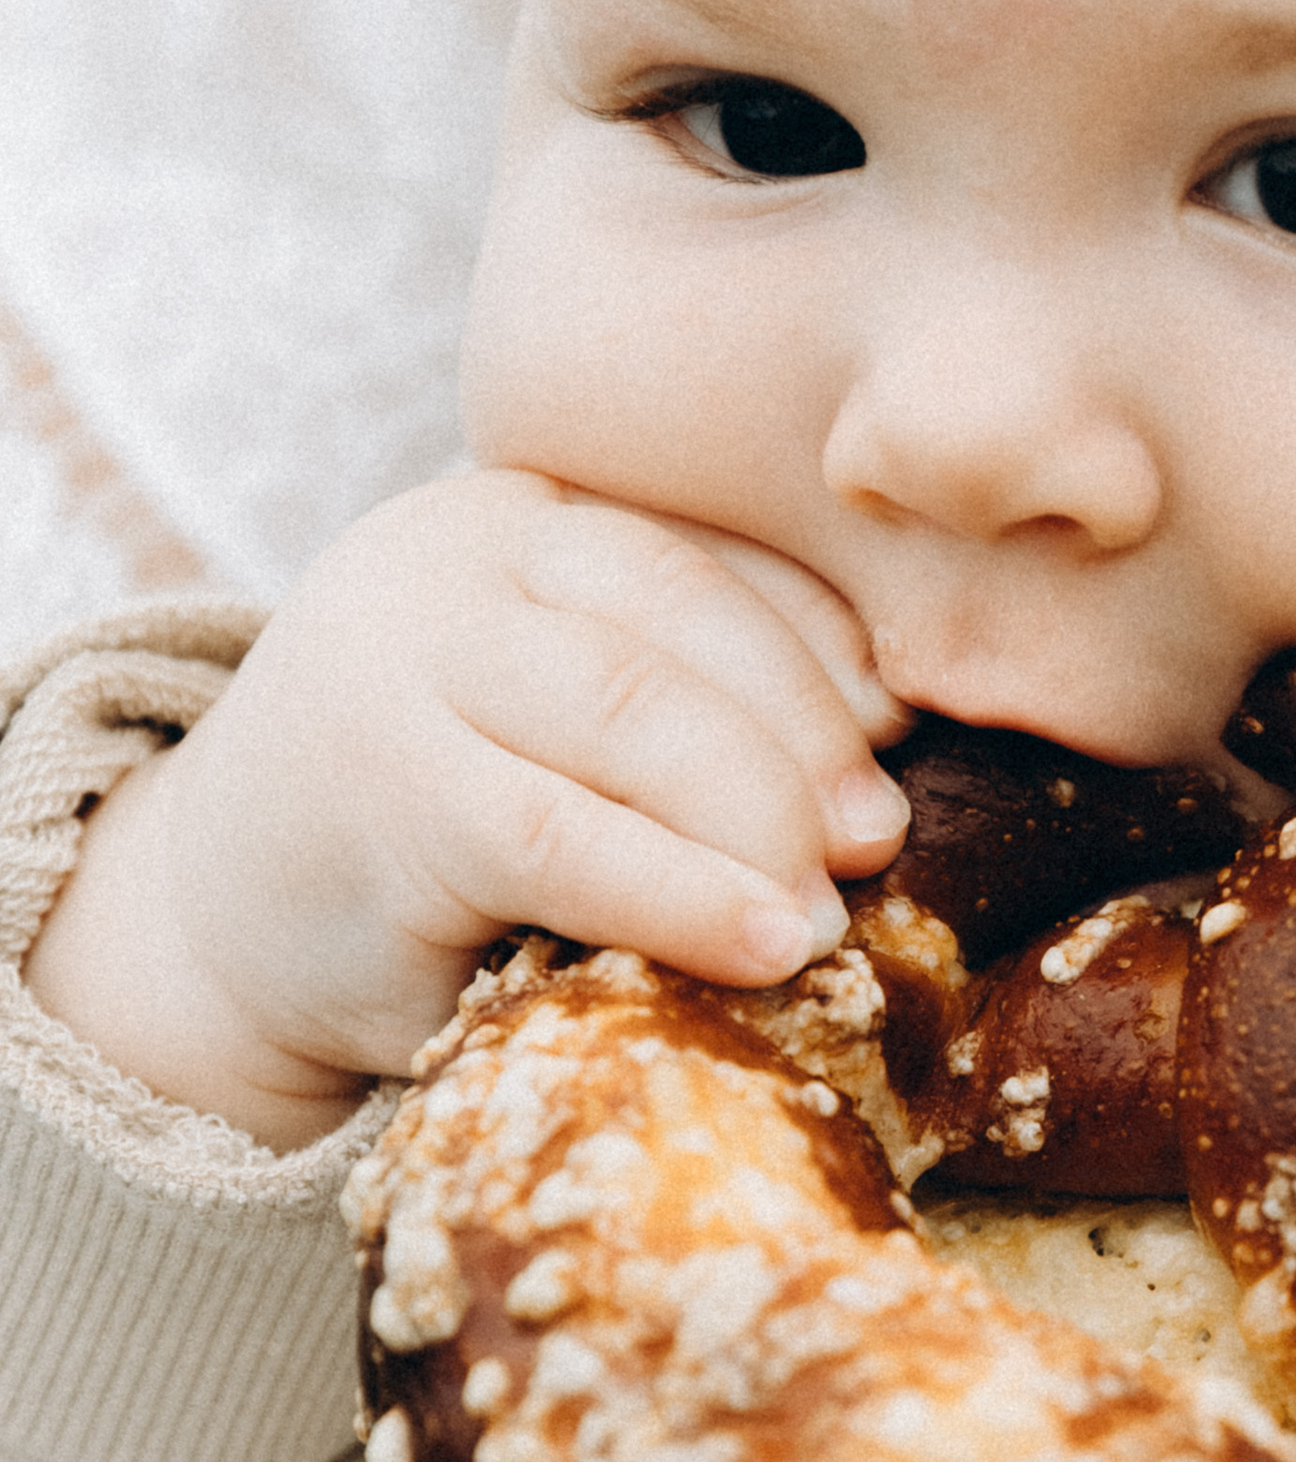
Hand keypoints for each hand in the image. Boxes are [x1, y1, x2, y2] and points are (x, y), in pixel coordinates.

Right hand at [23, 473, 911, 1146]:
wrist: (227, 917)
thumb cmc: (439, 826)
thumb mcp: (563, 733)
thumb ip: (685, 711)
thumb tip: (887, 773)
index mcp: (529, 519)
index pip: (709, 557)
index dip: (823, 646)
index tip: (902, 733)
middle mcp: (459, 554)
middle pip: (681, 619)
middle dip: (802, 737)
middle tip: (877, 843)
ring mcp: (404, 657)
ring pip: (630, 712)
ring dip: (758, 819)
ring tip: (826, 915)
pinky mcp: (381, 786)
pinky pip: (560, 832)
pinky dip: (679, 891)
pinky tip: (759, 943)